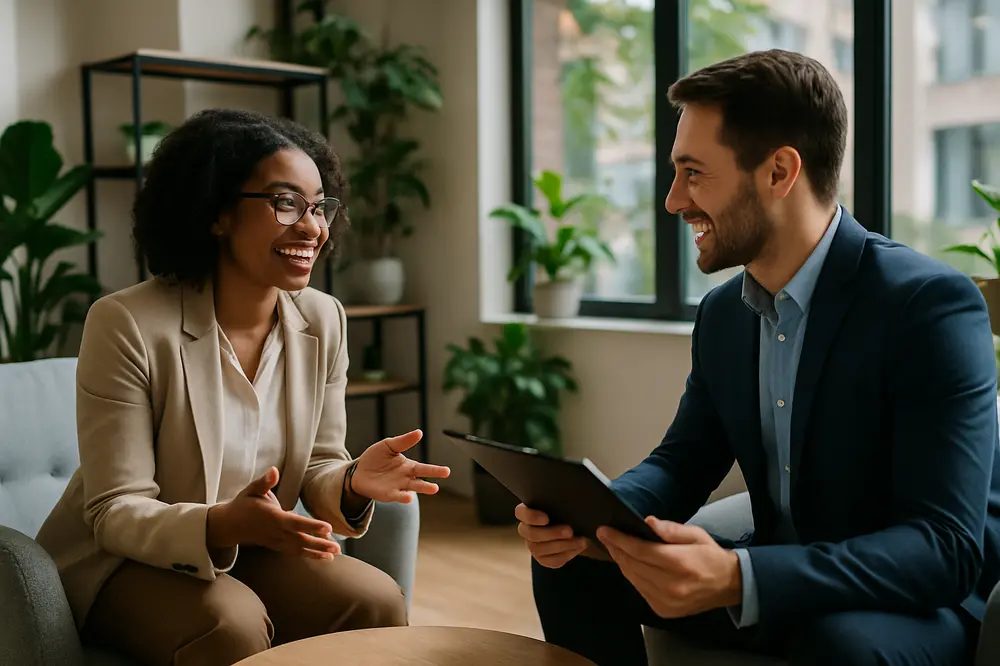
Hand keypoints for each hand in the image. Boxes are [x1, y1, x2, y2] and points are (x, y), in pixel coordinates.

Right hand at [207, 467, 340, 559]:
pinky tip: (325, 557)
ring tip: (335, 554)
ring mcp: (276, 541)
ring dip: (317, 552)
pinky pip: (295, 552)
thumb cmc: (243, 504)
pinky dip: (310, 555)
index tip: (327, 528)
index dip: (311, 526)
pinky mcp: (277, 546)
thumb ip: (264, 481)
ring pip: (299, 548)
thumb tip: (274, 470)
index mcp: (272, 517)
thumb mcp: (251, 490)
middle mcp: (275, 532)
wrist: (229, 525)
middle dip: (319, 544)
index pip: (294, 522)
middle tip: (338, 547)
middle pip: (300, 539)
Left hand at [350, 430, 450, 502]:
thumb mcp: (388, 445)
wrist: (358, 471)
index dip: (435, 470)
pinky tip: (408, 497)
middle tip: (442, 481)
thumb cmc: (375, 458)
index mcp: (408, 466)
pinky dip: (403, 497)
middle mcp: (406, 479)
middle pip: (421, 481)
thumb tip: (419, 432)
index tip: (447, 471)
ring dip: (422, 489)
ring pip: (412, 490)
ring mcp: (398, 488)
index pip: (424, 468)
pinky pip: (397, 497)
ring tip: (433, 489)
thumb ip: (403, 441)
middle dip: (432, 481)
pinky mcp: (387, 495)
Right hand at [516, 503, 587, 568]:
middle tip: (569, 530)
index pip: (520, 513)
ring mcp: (533, 546)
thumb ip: (563, 502)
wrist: (576, 526)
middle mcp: (526, 530)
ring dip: (562, 545)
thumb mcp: (565, 503)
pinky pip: (551, 561)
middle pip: (530, 534)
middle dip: (551, 533)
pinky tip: (578, 546)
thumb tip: (571, 504)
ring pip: (540, 549)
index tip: (546, 518)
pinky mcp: (544, 559)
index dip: (531, 517)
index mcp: (527, 512)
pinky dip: (566, 554)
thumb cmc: (567, 509)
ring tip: (580, 540)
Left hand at [596, 517, 741, 618]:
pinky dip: (632, 576)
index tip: (604, 530)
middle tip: (605, 536)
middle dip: (616, 549)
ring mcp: (666, 602)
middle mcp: (671, 585)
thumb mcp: (696, 535)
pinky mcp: (663, 611)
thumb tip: (647, 522)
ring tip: (614, 547)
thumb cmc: (710, 556)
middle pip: (633, 565)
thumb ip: (671, 529)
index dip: (619, 540)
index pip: (640, 551)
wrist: (728, 585)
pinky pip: (639, 590)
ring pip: (633, 578)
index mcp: (680, 564)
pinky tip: (629, 564)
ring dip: (621, 562)